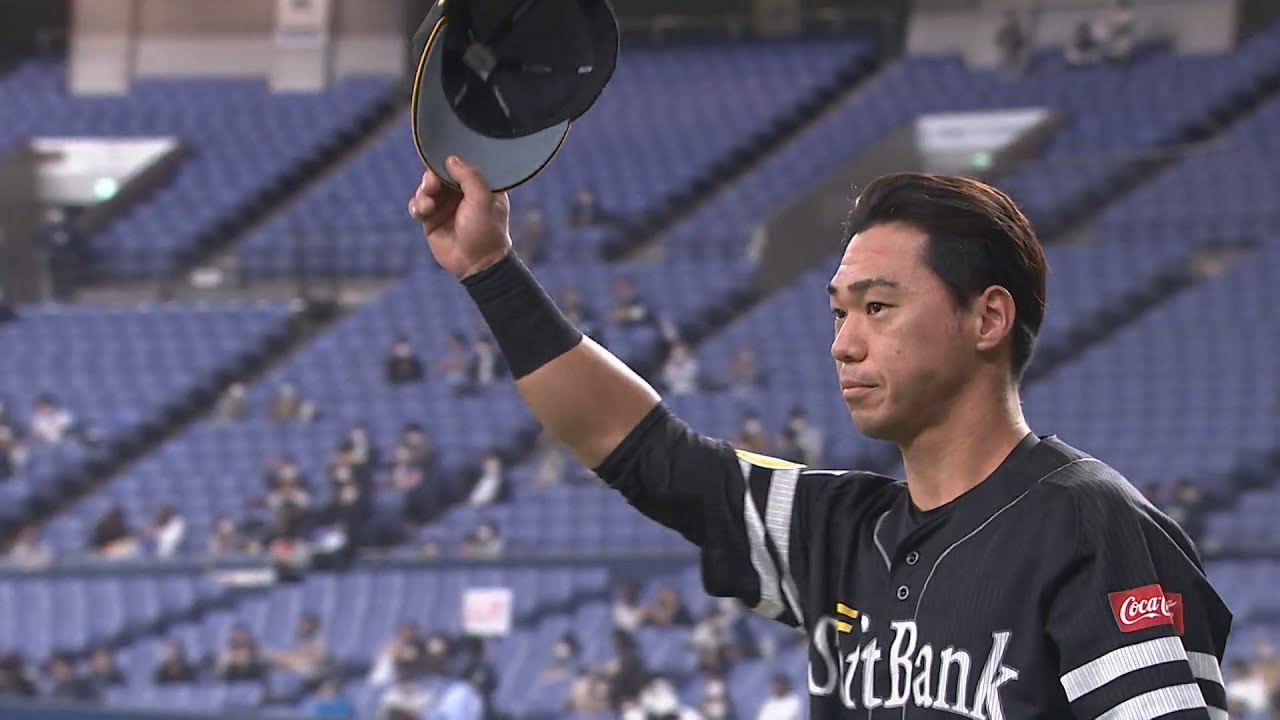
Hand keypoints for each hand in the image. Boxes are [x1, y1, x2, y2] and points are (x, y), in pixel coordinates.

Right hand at [409, 156, 511, 279]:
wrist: (475, 264)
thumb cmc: (485, 231)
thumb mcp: (483, 200)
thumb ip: (469, 176)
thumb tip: (451, 158)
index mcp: (480, 184)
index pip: (463, 163)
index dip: (450, 160)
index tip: (443, 161)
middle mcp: (462, 192)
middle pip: (440, 173)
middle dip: (432, 178)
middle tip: (432, 185)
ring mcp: (446, 205)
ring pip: (427, 188)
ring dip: (423, 193)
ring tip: (428, 206)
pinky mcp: (432, 219)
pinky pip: (418, 205)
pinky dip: (417, 206)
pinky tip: (422, 212)